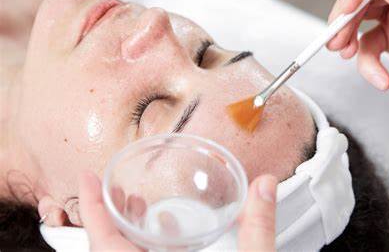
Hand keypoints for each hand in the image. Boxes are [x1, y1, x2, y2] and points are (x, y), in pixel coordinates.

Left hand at [79, 171, 276, 251]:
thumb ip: (258, 229)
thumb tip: (264, 188)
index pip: (106, 245)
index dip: (91, 209)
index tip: (87, 180)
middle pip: (110, 251)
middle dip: (110, 215)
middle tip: (114, 189)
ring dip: (127, 232)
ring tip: (135, 206)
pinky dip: (145, 249)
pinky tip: (166, 236)